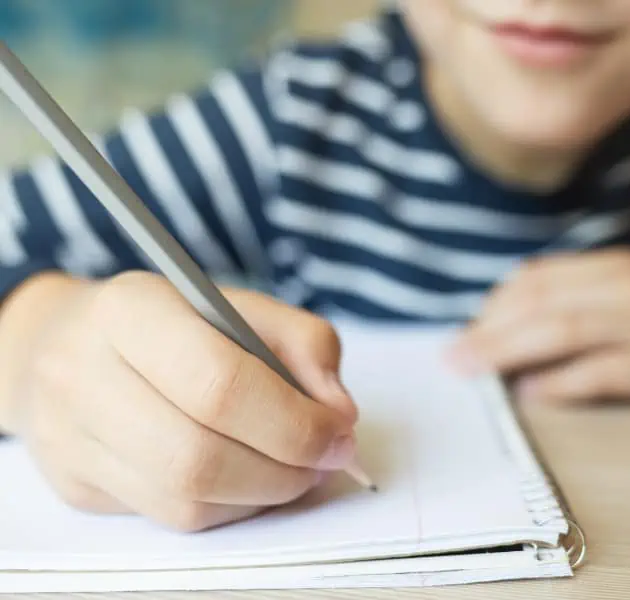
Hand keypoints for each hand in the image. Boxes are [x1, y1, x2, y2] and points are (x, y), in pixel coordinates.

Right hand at [3, 271, 356, 531]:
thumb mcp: (241, 306)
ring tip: (296, 470)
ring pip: (185, 500)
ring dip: (262, 495)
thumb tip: (340, 413)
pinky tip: (251, 479)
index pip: (219, 385)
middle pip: (199, 457)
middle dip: (284, 469)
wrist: (62, 341)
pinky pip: (171, 518)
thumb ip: (305, 344)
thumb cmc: (169, 322)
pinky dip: (230, 506)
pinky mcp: (76, 484)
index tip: (339, 432)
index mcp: (130, 311)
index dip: (293, 421)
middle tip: (326, 459)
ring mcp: (69, 438)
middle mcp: (82, 374)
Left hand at [448, 250, 629, 404]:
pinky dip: (557, 383)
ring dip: (504, 351)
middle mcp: (624, 288)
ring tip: (470, 370)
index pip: (538, 278)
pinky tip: (529, 394)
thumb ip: (590, 299)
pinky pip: (596, 373)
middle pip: (536, 302)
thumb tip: (532, 329)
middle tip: (451, 355)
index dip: (495, 303)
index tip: (471, 327)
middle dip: (486, 328)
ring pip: (556, 330)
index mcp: (617, 266)